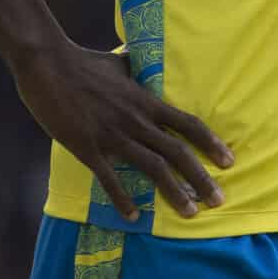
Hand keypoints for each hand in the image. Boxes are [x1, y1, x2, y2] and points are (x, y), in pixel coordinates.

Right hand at [12, 43, 232, 221]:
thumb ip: (136, 71)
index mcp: (146, 101)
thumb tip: (142, 62)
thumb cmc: (83, 62)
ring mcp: (113, 135)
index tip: (229, 161)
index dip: (211, 143)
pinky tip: (133, 216)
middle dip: (201, 178)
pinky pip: (110, 178)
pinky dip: (122, 198)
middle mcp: (136, 120)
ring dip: (174, 192)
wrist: (48, 64)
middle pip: (178, 152)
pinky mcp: (87, 147)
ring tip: (190, 212)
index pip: (188, 124)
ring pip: (153, 167)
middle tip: (218, 200)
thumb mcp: (119, 64)